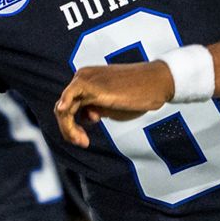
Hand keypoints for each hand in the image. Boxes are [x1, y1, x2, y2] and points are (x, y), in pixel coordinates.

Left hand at [55, 62, 174, 147]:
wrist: (156, 83)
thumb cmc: (139, 93)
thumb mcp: (113, 105)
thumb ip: (97, 109)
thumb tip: (87, 116)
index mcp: (87, 80)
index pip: (70, 106)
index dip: (73, 126)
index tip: (86, 139)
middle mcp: (83, 77)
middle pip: (64, 108)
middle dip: (70, 129)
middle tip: (83, 143)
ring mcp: (85, 80)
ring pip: (64, 108)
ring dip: (69, 128)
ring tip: (82, 141)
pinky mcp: (91, 85)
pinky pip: (69, 97)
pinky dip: (64, 109)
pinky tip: (63, 114)